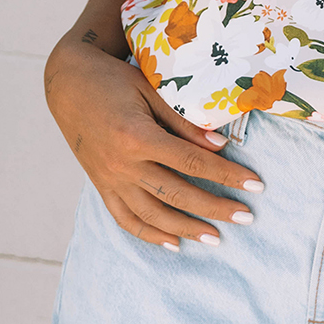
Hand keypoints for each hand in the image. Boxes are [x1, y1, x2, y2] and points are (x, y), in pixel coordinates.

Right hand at [44, 38, 263, 248]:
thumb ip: (183, 121)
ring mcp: (109, 179)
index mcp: (138, 136)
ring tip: (216, 238)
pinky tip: (173, 244)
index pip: (192, 163)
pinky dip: (149, 235)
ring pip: (152, 215)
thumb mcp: (151, 90)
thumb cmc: (113, 79)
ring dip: (187, 229)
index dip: (227, 175)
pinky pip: (125, 218)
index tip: (255, 185)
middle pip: (177, 194)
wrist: (67, 83)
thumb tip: (219, 146)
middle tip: (247, 217)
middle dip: (215, 208)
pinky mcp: (101, 185)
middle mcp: (122, 164)